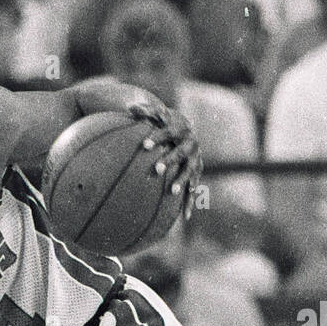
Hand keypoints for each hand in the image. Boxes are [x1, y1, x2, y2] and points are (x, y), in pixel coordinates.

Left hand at [124, 94, 202, 220]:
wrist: (185, 129)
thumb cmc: (163, 123)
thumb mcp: (154, 115)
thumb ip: (143, 112)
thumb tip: (130, 108)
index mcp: (180, 129)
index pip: (167, 132)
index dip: (156, 138)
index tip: (143, 145)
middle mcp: (191, 144)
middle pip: (181, 153)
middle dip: (170, 160)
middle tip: (157, 169)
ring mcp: (196, 160)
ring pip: (190, 171)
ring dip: (182, 181)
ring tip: (173, 191)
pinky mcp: (196, 173)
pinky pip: (193, 190)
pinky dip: (189, 202)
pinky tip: (184, 217)